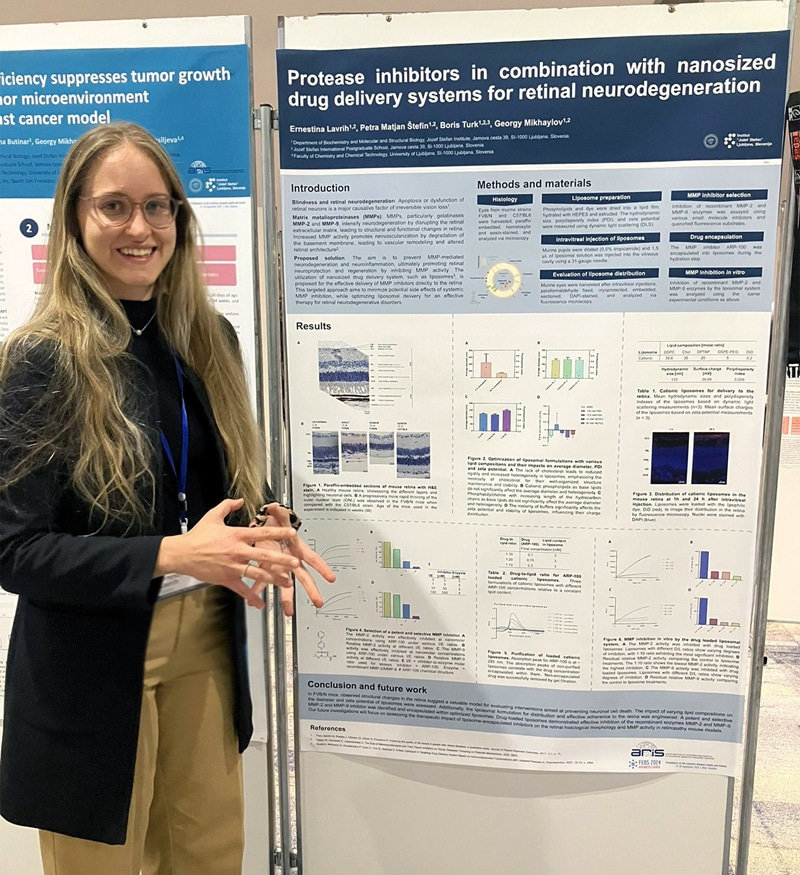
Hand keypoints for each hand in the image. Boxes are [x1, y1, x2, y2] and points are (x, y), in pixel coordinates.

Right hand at [154, 498, 299, 608]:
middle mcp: (237, 551)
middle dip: (282, 560)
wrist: (181, 554)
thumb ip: (227, 506)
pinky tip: (260, 603)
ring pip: (257, 574)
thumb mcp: (213, 516)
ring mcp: (233, 566)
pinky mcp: (226, 579)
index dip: (279, 533)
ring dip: (273, 579)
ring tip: (287, 582)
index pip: (262, 533)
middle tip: (296, 563)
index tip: (292, 534)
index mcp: (237, 535)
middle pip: (264, 556)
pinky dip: (252, 598)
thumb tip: (239, 500)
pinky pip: (242, 590)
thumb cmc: (197, 536)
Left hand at [253, 503, 335, 615]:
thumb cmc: (275, 522)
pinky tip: (255, 601)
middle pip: (303, 577)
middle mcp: (290, 560)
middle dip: (311, 590)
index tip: (331, 578)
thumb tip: (275, 506)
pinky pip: (263, 582)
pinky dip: (258, 591)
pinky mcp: (266, 568)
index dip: (322, 567)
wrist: (263, 525)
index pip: (312, 558)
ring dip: (286, 598)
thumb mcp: (278, 515)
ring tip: (288, 612)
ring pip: (285, 584)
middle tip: (318, 602)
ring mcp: (279, 566)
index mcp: (296, 548)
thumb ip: (277, 512)